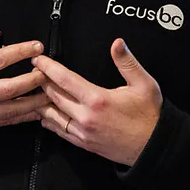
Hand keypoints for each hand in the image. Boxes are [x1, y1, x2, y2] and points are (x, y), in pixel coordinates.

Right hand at [0, 34, 49, 135]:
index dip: (21, 51)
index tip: (37, 47)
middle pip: (12, 87)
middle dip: (34, 79)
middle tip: (49, 72)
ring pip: (13, 109)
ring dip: (34, 101)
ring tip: (50, 93)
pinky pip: (6, 121)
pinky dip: (22, 117)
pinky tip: (35, 111)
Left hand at [35, 38, 163, 165]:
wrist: (155, 147)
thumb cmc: (150, 115)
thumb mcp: (144, 84)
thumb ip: (127, 62)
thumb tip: (117, 43)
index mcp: (97, 100)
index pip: (64, 79)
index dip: (48, 68)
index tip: (38, 60)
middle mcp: (86, 117)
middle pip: (53, 96)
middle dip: (41, 81)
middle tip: (34, 71)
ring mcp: (83, 132)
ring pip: (52, 115)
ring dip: (41, 102)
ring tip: (34, 90)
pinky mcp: (84, 143)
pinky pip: (59, 131)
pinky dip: (49, 121)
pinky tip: (44, 114)